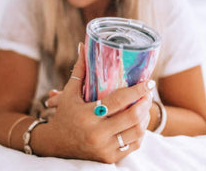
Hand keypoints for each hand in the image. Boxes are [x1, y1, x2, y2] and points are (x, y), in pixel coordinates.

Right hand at [45, 43, 154, 163]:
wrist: (56, 144)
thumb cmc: (64, 115)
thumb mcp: (69, 93)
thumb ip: (79, 70)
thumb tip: (83, 46)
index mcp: (86, 115)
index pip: (118, 101)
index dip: (136, 90)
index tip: (149, 82)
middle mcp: (96, 133)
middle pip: (132, 117)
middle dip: (145, 103)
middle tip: (148, 92)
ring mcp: (104, 148)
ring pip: (137, 132)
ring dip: (145, 117)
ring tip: (145, 105)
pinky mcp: (109, 158)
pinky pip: (133, 145)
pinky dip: (140, 132)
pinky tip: (139, 121)